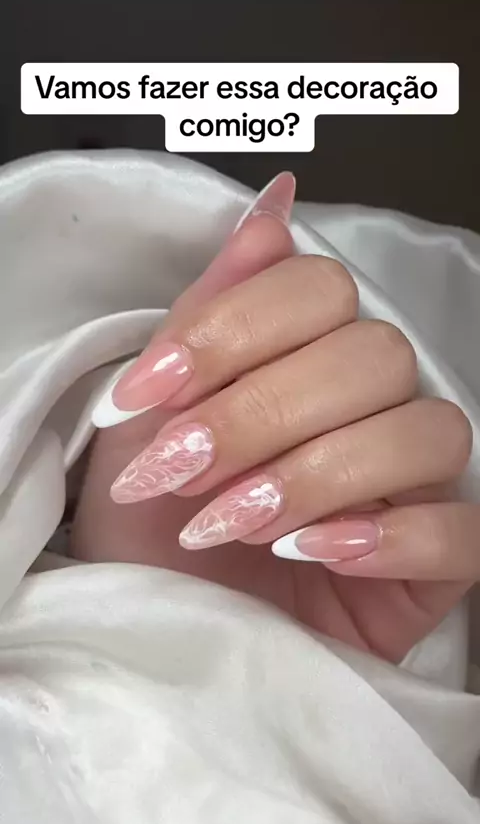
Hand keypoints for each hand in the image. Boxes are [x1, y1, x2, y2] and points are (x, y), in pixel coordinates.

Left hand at [72, 173, 475, 662]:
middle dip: (258, 415)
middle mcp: (376, 403)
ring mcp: (415, 481)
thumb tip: (274, 205)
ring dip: (313, 476)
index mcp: (312, 353)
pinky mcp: (439, 559)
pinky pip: (464, 529)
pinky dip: (390, 536)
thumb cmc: (155, 518)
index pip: (318, 290)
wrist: (165, 618)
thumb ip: (215, 305)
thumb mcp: (155, 410)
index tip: (150, 393)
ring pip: (424, 432)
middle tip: (182, 469)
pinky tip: (314, 553)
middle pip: (371, 357)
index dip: (231, 333)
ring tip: (231, 524)